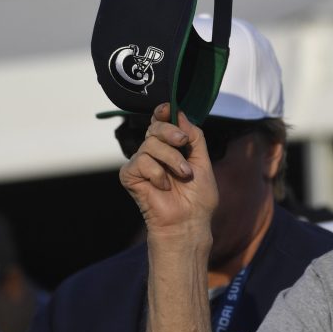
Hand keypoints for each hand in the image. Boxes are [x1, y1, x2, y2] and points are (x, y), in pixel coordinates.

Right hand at [119, 104, 217, 241]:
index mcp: (171, 148)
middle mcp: (154, 153)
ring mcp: (141, 164)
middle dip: (170, 132)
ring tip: (182, 175)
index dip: (163, 113)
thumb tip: (180, 114)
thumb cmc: (197, 198)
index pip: (161, 122)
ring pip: (150, 144)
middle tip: (182, 142)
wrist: (189, 221)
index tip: (168, 109)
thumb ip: (194, 137)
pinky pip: (141, 161)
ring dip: (171, 159)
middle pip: (155, 128)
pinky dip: (157, 173)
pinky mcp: (130, 175)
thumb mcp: (202, 162)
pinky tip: (164, 187)